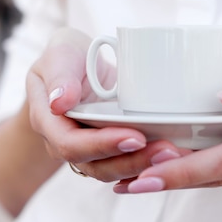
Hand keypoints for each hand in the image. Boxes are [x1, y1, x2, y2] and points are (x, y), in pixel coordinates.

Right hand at [27, 27, 183, 181]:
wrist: (78, 64)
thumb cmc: (66, 55)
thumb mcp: (60, 51)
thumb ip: (58, 74)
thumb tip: (59, 102)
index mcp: (47, 120)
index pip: (70, 143)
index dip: (102, 145)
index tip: (135, 137)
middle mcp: (65, 142)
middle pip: (96, 164)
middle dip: (133, 162)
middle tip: (167, 151)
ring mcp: (88, 150)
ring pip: (114, 170)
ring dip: (144, 166)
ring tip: (174, 154)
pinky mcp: (110, 149)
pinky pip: (127, 164)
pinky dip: (149, 163)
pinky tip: (174, 157)